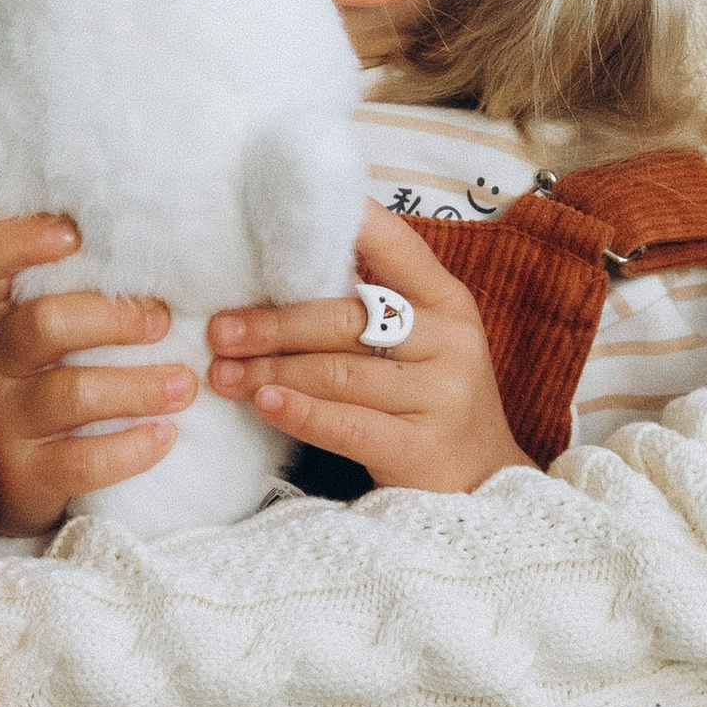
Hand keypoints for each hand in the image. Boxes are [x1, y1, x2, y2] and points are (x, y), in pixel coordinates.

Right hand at [0, 211, 191, 529]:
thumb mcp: (25, 336)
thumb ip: (62, 295)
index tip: (73, 234)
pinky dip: (134, 447)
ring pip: (75, 394)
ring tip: (185, 384)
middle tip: (163, 322)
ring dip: (140, 386)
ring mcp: (1, 422)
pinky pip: (86, 460)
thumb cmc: (31, 382)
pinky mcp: (26, 476)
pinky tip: (166, 434)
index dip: (19, 241)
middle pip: (45, 323)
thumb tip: (152, 259)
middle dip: (114, 319)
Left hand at [209, 208, 532, 493]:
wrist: (485, 486)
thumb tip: (281, 268)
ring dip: (273, 370)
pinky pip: (350, 426)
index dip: (341, 225)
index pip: (393, 244)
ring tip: (225, 373)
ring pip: (340, 373)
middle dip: (276, 324)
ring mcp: (442, 396)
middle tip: (221, 330)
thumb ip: (374, 305)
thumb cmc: (432, 398)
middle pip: (347, 320)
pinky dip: (302, 412)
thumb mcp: (424, 340)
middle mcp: (450, 340)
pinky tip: (265, 403)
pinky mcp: (424, 449)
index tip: (275, 220)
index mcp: (447, 299)